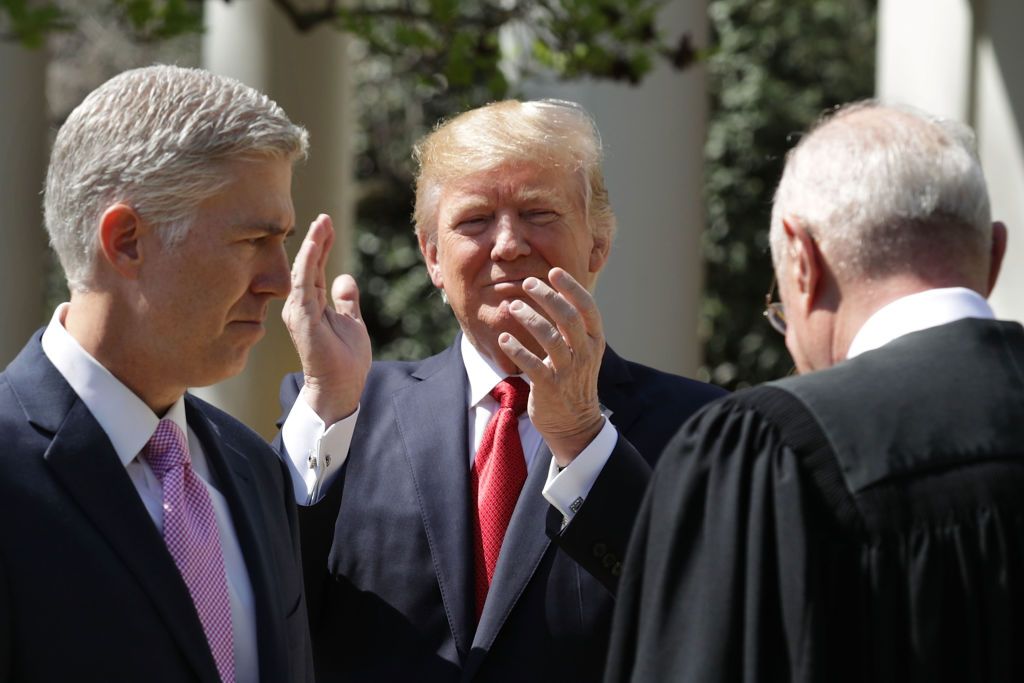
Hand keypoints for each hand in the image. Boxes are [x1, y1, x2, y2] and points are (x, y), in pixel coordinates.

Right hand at [282, 214, 371, 424]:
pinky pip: (303, 283)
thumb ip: (346, 301)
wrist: (341, 388)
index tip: (328, 224)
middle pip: (307, 264)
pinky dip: (307, 262)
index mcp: (310, 304)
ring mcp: (298, 311)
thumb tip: (345, 278)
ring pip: (303, 270)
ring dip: (312, 245)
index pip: (314, 268)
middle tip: (324, 216)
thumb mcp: (351, 322)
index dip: (321, 245)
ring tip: (321, 223)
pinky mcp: (302, 318)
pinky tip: (315, 244)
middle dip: (317, 239)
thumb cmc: (344, 360)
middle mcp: (300, 305)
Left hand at [498, 267, 605, 465]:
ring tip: (512, 306)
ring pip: (549, 338)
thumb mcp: (583, 352)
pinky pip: (531, 364)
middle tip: (527, 282)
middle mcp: (584, 354)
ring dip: (529, 318)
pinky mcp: (549, 387)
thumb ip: (573, 327)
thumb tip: (556, 293)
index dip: (571, 287)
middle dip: (547, 296)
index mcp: (594, 341)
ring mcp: (567, 371)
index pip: (587, 308)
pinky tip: (504, 338)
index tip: (554, 271)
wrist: (575, 424)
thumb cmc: (574, 380)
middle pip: (567, 317)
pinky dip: (516, 349)